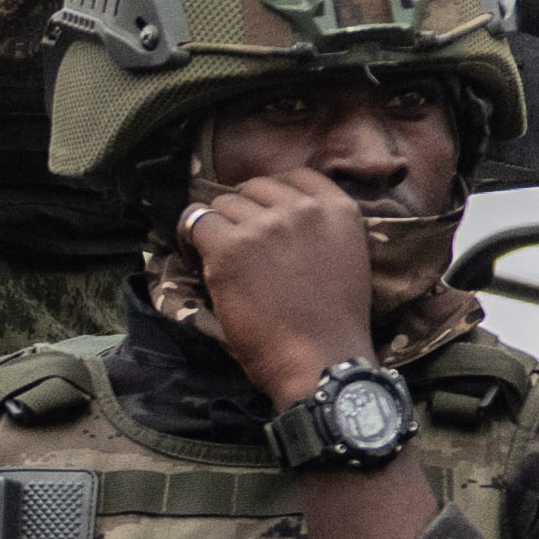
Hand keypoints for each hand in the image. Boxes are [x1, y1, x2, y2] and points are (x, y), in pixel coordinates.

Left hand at [186, 163, 381, 409]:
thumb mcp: (345, 257)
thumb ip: (320, 226)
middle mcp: (302, 209)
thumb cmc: (332, 323)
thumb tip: (277, 208)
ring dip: (221, 230)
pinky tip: (204, 262)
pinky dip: (193, 240)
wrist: (323, 362)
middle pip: (253, 189)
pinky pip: (196, 223)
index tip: (264, 219)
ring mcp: (265, 226)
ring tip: (229, 265)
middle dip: (245, 214)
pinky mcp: (230, 249)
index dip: (271, 197)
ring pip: (223, 205)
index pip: (294, 176)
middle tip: (245, 250)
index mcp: (338, 209)